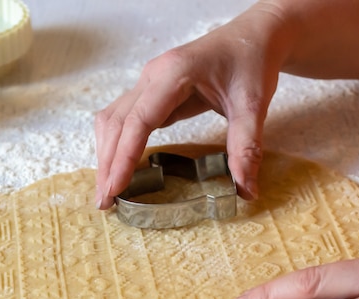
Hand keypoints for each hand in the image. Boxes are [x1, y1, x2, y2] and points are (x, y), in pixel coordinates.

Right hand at [94, 4, 290, 208]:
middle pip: (116, 123)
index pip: (139, 121)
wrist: (253, 36)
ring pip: (112, 120)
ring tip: (108, 190)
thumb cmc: (251, 62)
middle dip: (107, 163)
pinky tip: (119, 167)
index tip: (114, 188)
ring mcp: (148, 82)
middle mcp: (152, 76)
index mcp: (174, 73)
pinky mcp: (151, 92)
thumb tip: (246, 191)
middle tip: (104, 201)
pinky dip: (117, 144)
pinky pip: (124, 119)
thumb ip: (247, 147)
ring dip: (106, 155)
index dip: (123, 157)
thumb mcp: (253, 105)